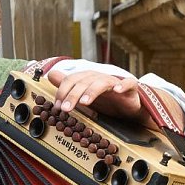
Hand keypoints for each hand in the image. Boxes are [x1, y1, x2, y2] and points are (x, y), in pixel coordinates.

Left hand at [47, 69, 184, 129]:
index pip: (73, 80)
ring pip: (102, 82)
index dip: (63, 91)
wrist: (133, 109)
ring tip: (84, 102)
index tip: (57, 106)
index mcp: (90, 79)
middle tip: (65, 109)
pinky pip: (128, 83)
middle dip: (73, 94)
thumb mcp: (86, 96)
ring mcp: (116, 82)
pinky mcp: (132, 88)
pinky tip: (117, 90)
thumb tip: (51, 75)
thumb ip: (69, 86)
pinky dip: (123, 85)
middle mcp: (102, 78)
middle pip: (84, 81)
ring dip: (92, 91)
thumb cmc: (110, 102)